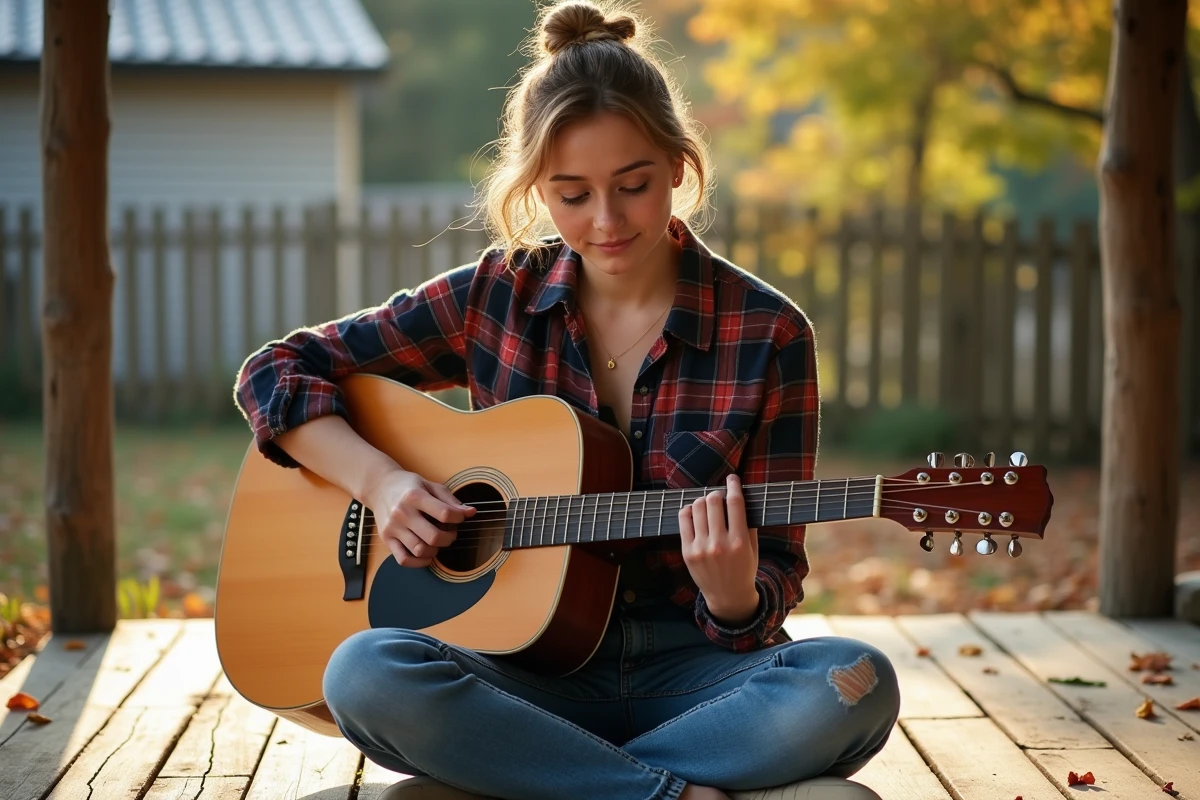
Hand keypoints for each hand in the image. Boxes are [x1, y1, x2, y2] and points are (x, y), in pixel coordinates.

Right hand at [362, 468, 474, 567]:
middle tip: (450, 533)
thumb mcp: (430, 486)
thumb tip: (471, 512)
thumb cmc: (409, 486)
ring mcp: (393, 528)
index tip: (460, 518)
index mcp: (415, 496)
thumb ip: (450, 500)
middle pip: (433, 537)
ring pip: (419, 550)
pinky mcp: (386, 539)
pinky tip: (427, 556)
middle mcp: (402, 513)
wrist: (379, 486)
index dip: (459, 518)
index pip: (444, 514)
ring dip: (435, 551)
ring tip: (438, 543)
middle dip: (449, 538)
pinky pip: (403, 559)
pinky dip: (418, 563)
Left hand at [678, 473, 760, 624]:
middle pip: (713, 501)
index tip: (732, 478)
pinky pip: (683, 519)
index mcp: (739, 542)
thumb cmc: (743, 569)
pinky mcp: (687, 552)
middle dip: (717, 493)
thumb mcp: (753, 548)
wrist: (727, 597)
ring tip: (708, 505)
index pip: (735, 503)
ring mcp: (701, 548)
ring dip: (703, 500)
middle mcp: (719, 544)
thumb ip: (748, 523)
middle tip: (719, 496)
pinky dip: (689, 510)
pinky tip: (695, 512)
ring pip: (697, 507)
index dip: (733, 485)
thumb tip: (740, 496)